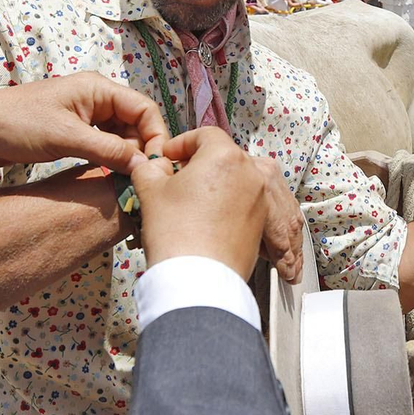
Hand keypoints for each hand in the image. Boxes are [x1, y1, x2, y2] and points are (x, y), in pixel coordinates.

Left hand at [0, 72, 168, 172]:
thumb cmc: (19, 124)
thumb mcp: (68, 138)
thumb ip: (110, 150)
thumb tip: (146, 166)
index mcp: (99, 89)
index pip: (144, 109)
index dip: (156, 136)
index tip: (157, 165)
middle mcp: (97, 99)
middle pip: (136, 124)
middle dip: (142, 150)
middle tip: (142, 180)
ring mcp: (86, 116)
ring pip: (122, 137)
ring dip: (127, 158)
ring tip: (129, 182)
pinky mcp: (75, 132)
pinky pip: (105, 145)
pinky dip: (111, 160)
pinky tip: (112, 177)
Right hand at [132, 129, 267, 278]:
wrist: (198, 279)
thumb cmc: (176, 232)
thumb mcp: (150, 191)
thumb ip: (150, 168)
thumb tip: (153, 166)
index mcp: (226, 156)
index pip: (205, 135)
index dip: (182, 143)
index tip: (168, 157)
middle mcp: (251, 174)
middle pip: (225, 157)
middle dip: (201, 165)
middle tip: (177, 179)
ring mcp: (261, 200)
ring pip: (239, 182)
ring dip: (219, 185)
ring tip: (194, 201)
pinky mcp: (263, 224)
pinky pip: (248, 205)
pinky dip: (232, 206)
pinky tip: (210, 219)